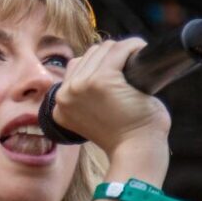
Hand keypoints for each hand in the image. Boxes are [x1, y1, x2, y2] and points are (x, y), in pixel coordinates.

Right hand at [52, 38, 171, 157]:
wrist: (137, 152)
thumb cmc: (123, 137)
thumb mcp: (91, 118)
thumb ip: (83, 97)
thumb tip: (88, 63)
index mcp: (60, 106)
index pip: (76, 67)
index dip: (99, 67)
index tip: (117, 77)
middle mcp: (65, 94)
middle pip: (90, 55)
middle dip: (112, 60)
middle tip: (130, 75)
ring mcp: (82, 86)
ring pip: (104, 49)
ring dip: (123, 53)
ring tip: (136, 68)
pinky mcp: (103, 80)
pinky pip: (120, 49)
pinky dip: (134, 47)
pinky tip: (142, 55)